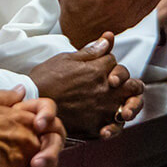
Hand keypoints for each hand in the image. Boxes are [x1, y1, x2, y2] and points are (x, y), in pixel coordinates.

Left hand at [5, 96, 64, 166]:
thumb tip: (19, 89)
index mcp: (31, 113)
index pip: (48, 108)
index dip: (47, 115)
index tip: (37, 124)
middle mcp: (40, 132)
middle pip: (55, 140)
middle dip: (48, 153)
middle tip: (36, 163)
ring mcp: (37, 152)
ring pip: (49, 163)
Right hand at [29, 33, 144, 137]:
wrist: (32, 102)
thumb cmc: (46, 78)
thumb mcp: (67, 58)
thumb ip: (91, 51)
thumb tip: (109, 38)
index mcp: (98, 70)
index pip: (115, 62)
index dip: (108, 64)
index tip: (98, 67)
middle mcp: (105, 89)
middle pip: (133, 85)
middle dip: (130, 83)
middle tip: (120, 87)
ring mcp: (102, 109)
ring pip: (131, 107)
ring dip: (131, 105)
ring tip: (124, 108)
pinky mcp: (95, 126)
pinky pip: (115, 128)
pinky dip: (115, 127)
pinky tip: (109, 125)